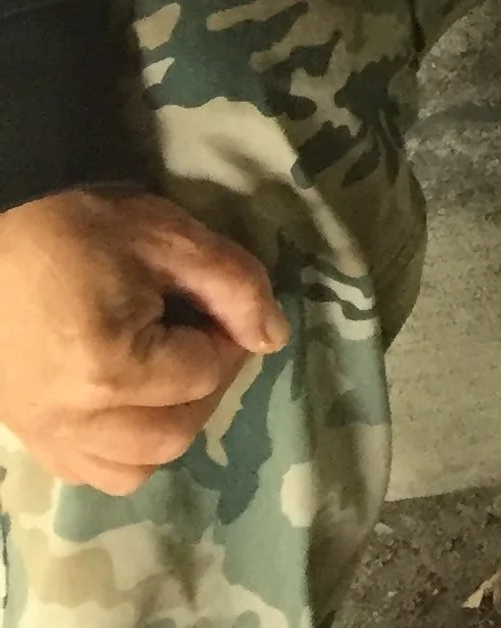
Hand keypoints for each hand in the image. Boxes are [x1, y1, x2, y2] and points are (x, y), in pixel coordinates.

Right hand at [0, 188, 286, 492]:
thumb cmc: (84, 228)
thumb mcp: (171, 238)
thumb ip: (234, 285)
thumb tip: (273, 337)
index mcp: (110, 368)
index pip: (205, 375)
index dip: (229, 337)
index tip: (220, 306)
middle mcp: (74, 419)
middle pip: (174, 436)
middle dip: (206, 390)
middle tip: (202, 339)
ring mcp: (45, 435)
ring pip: (133, 469)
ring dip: (166, 429)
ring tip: (166, 374)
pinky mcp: (27, 436)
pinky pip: (88, 472)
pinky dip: (121, 449)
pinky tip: (127, 403)